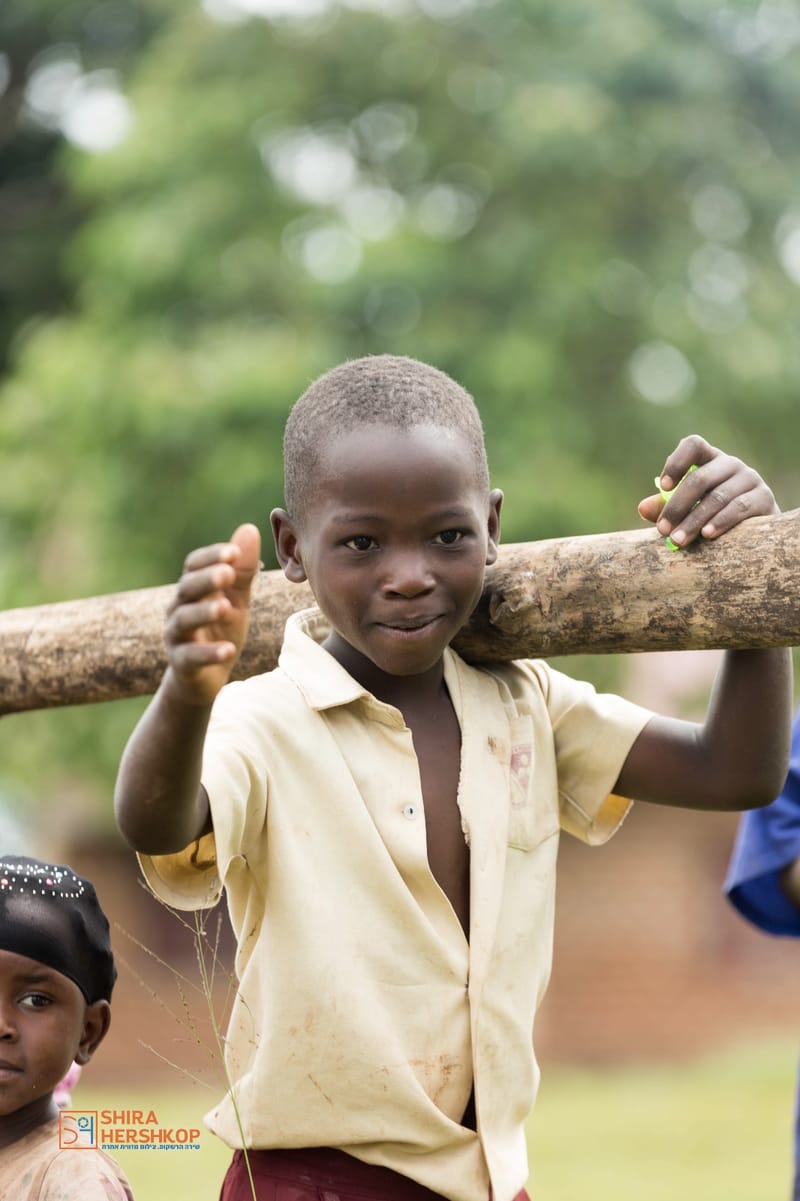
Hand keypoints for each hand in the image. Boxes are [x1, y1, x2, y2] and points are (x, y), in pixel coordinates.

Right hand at [164, 522, 261, 704]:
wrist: (206, 676)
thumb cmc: (220, 629)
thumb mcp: (237, 598)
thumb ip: (242, 569)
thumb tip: (249, 528)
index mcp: (193, 588)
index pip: (194, 565)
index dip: (211, 557)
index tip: (233, 552)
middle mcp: (179, 608)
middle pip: (186, 588)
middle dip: (206, 579)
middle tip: (227, 573)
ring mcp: (177, 636)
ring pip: (184, 620)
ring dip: (204, 612)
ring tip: (225, 608)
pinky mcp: (181, 663)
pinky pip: (191, 657)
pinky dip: (209, 653)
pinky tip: (229, 650)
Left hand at [637, 435, 777, 547]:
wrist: (754, 532)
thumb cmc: (712, 517)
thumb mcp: (687, 511)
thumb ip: (665, 507)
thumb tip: (643, 507)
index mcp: (709, 460)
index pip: (693, 445)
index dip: (677, 462)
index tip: (663, 486)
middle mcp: (730, 464)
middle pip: (700, 478)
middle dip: (677, 506)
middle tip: (662, 530)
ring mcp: (749, 478)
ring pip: (717, 497)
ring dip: (694, 521)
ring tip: (678, 540)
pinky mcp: (764, 497)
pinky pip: (739, 507)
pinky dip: (720, 521)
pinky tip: (707, 535)